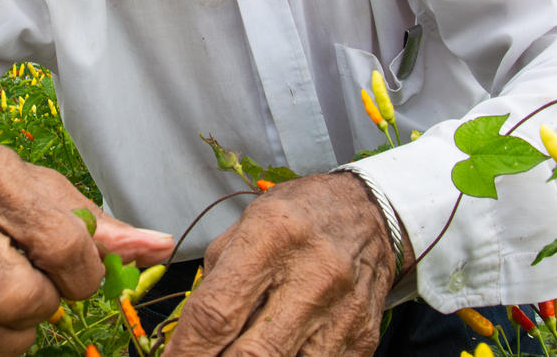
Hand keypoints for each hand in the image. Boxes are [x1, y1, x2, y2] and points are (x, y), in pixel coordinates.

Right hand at [0, 140, 173, 355]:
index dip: (85, 270)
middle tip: (39, 284)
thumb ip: (96, 222)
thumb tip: (160, 247)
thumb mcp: (34, 185)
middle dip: (46, 302)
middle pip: (23, 298)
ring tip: (12, 300)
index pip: (63, 244)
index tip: (78, 269)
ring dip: (16, 329)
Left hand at [162, 172, 408, 356]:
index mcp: (272, 237)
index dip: (186, 351)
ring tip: (233, 356)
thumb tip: (187, 336)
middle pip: (253, 356)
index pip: (216, 313)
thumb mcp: (247, 226)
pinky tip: (273, 355)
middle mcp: (312, 276)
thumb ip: (216, 279)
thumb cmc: (300, 218)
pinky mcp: (361, 340)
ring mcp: (342, 314)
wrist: (370, 214)